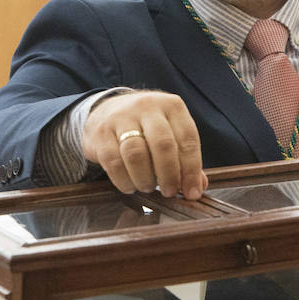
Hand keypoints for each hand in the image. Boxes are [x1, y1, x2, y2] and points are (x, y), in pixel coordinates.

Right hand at [82, 91, 206, 199]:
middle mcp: (147, 107)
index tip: (192, 193)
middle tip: (169, 192)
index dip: (192, 170)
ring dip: (145, 179)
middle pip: (163, 145)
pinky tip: (130, 186)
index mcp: (172, 106)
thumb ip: (185, 159)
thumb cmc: (146, 128)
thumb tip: (197, 187)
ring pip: (136, 154)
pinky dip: (124, 180)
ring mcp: (121, 118)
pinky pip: (113, 162)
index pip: (188, 139)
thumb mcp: (170, 133)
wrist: (107, 110)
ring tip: (148, 187)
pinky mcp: (101, 133)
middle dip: (169, 175)